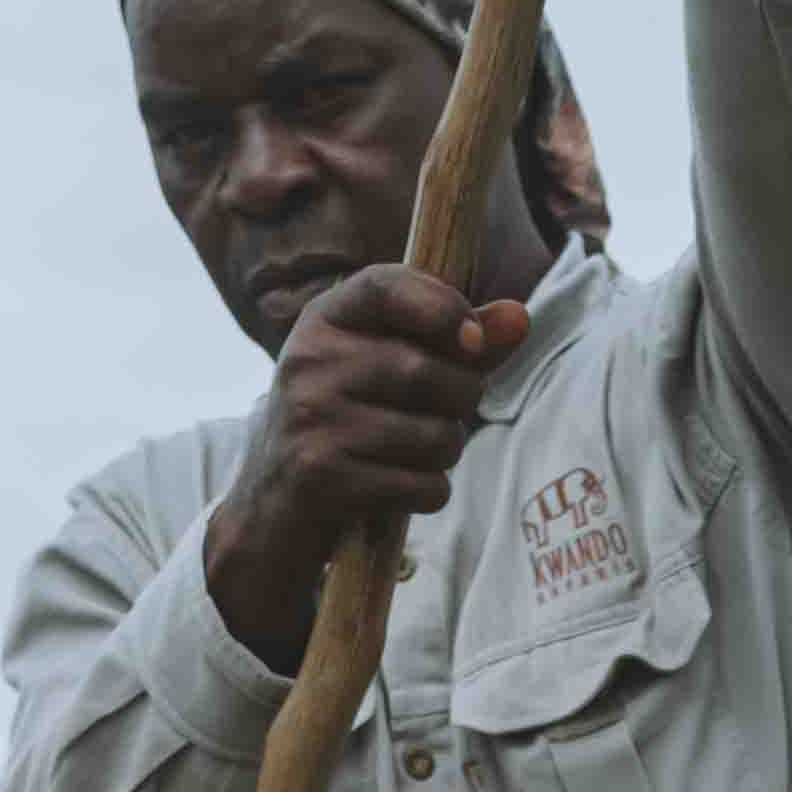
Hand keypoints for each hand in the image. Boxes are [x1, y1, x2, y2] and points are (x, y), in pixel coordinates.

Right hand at [200, 259, 517, 664]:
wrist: (272, 506)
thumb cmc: (349, 424)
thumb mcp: (390, 369)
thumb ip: (459, 343)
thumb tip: (519, 317)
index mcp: (325, 320)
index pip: (387, 285)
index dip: (443, 307)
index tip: (474, 342)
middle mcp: (309, 360)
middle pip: (423, 370)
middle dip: (461, 399)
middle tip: (448, 415)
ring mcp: (311, 418)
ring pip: (431, 434)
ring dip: (447, 452)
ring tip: (421, 454)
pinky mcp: (320, 476)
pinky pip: (419, 484)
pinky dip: (430, 492)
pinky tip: (404, 489)